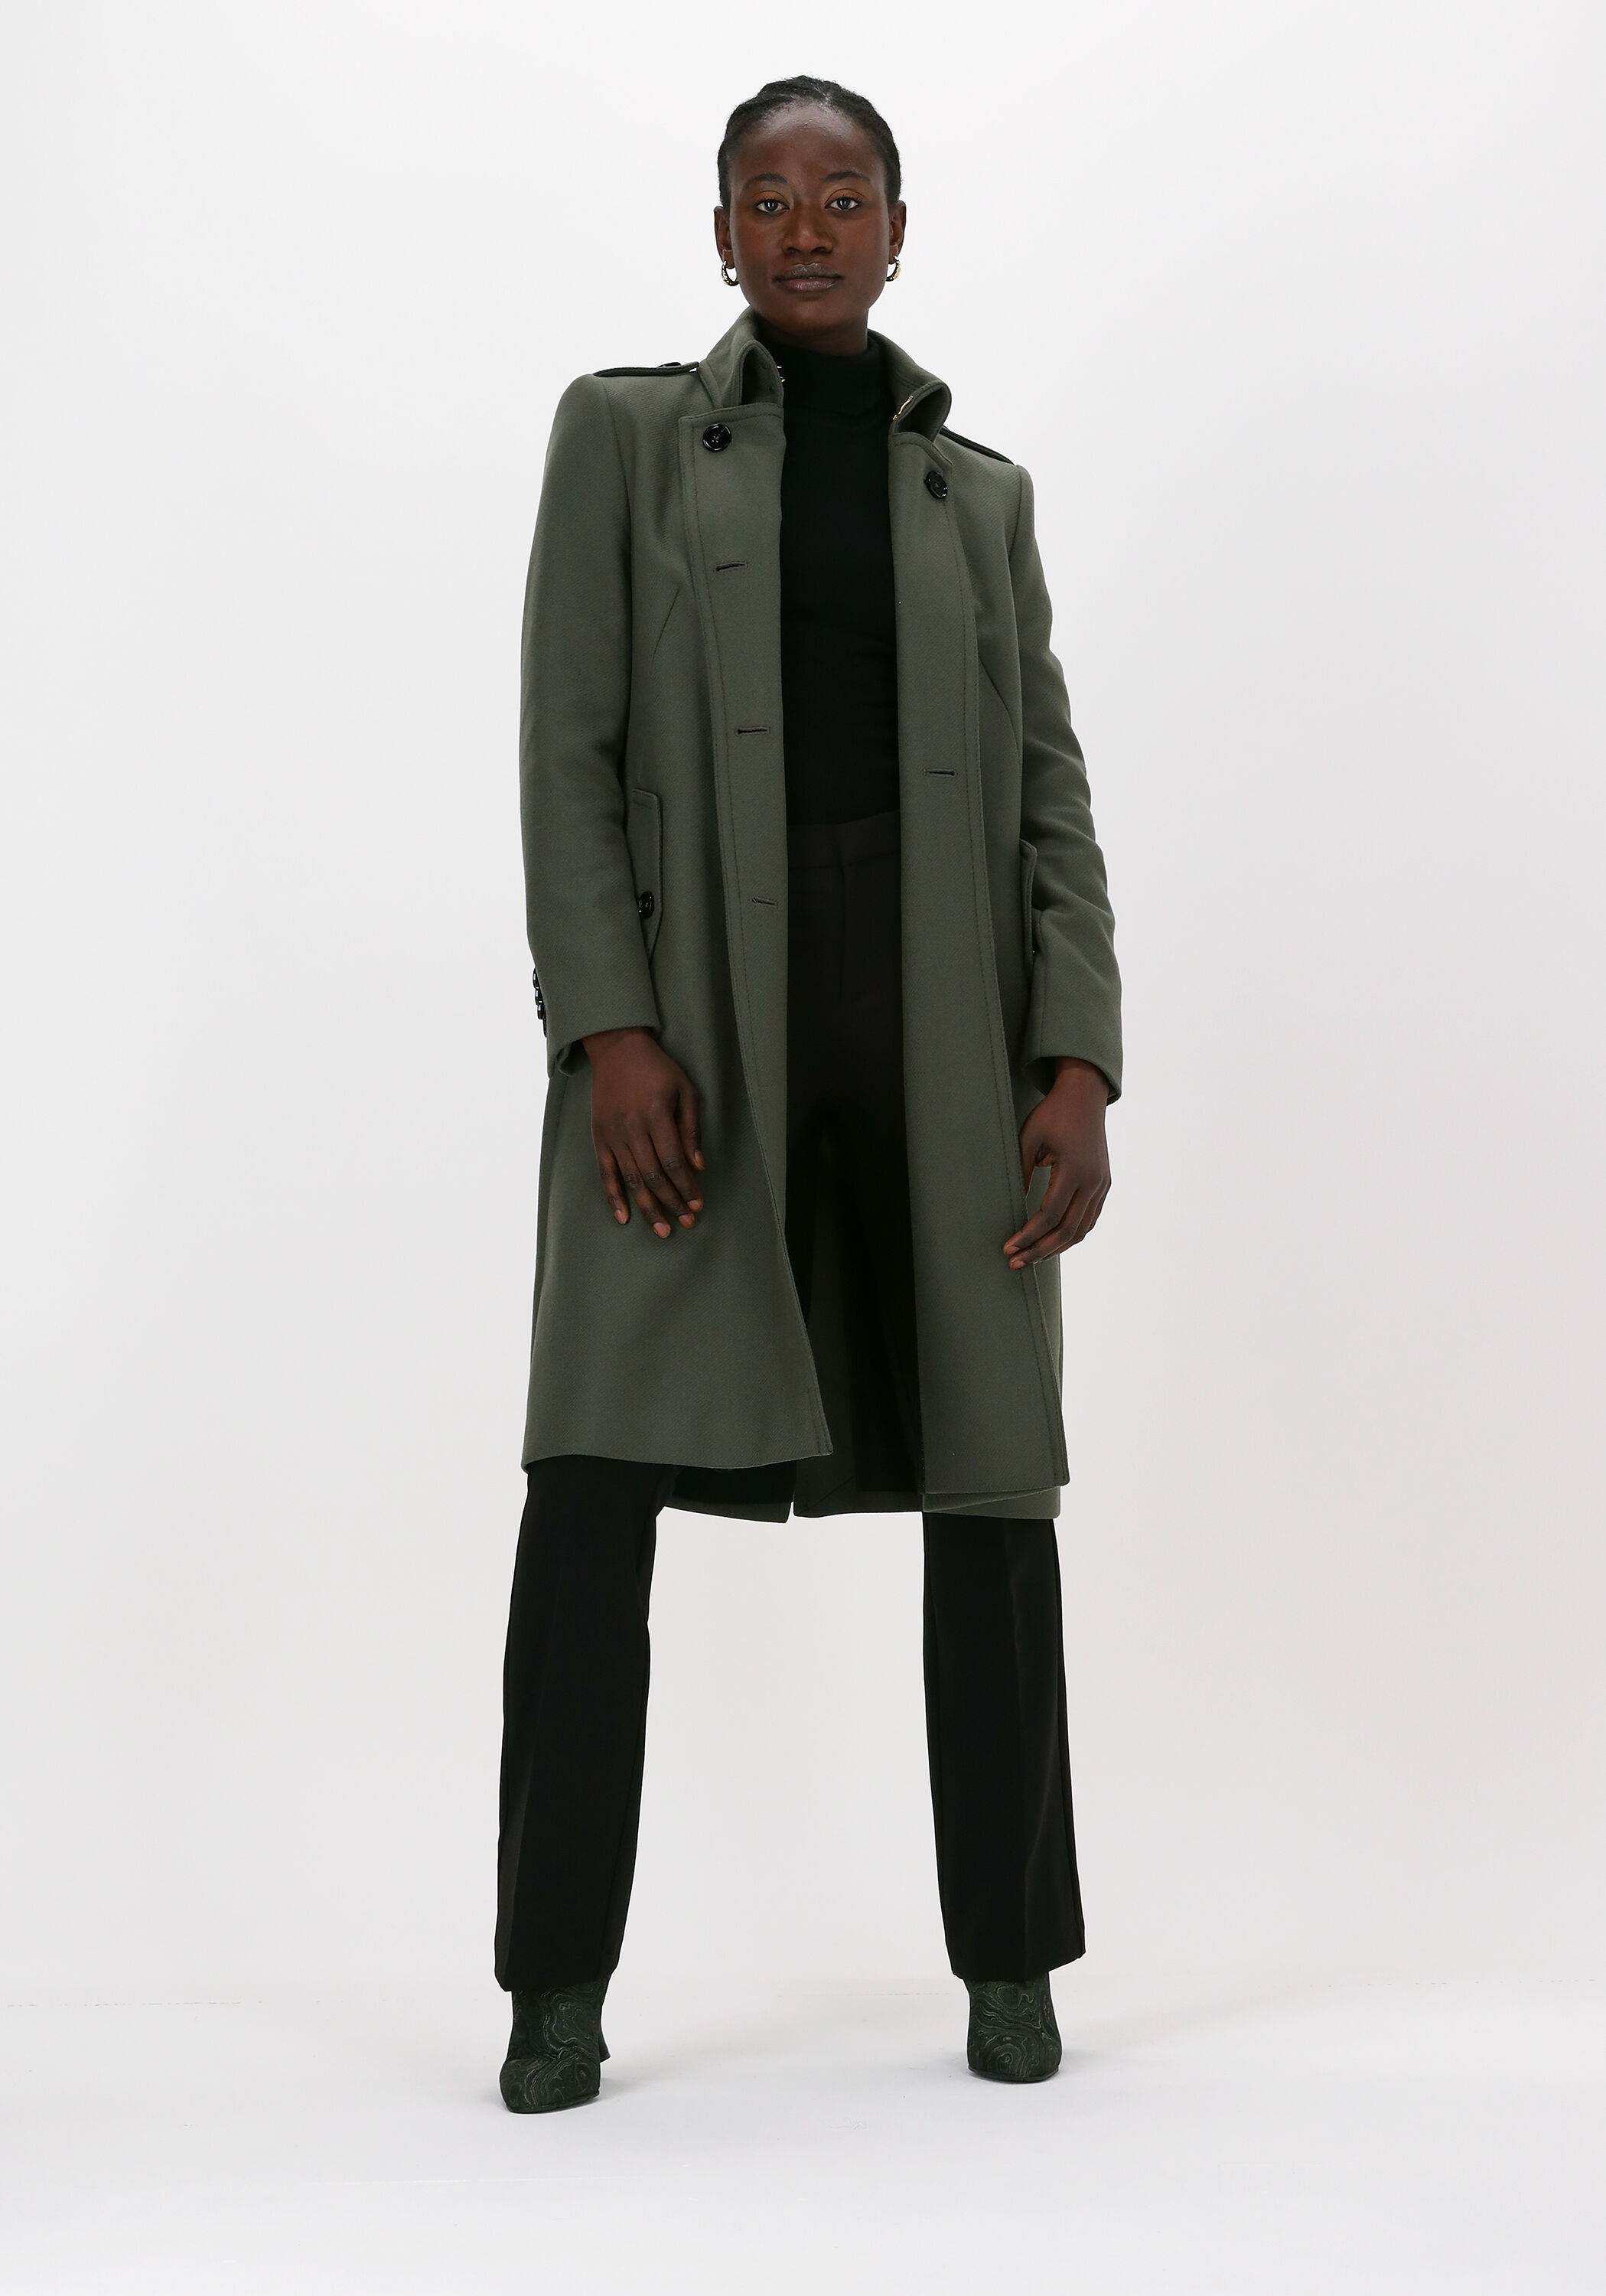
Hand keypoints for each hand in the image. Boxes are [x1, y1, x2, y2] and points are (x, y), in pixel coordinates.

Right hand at [582, 1026, 705, 1238]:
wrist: (617, 1049)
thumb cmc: (657, 1069)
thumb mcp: (685, 1089)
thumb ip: (691, 1127)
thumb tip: (698, 1166)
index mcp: (656, 1114)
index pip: (673, 1161)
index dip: (686, 1186)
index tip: (698, 1204)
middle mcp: (632, 1127)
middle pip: (653, 1175)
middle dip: (672, 1203)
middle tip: (687, 1223)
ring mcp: (613, 1134)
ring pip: (631, 1179)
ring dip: (648, 1207)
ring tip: (662, 1230)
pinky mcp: (599, 1137)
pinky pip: (605, 1172)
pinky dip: (613, 1197)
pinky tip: (623, 1217)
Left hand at [1004, 1057, 1110, 1267]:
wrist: (1084, 1097)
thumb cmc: (1053, 1115)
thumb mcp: (1029, 1139)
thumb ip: (1020, 1172)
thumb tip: (1009, 1206)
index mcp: (1074, 1170)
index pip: (1049, 1216)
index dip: (1028, 1235)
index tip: (1009, 1247)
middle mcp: (1093, 1182)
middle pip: (1067, 1231)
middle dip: (1040, 1250)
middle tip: (1016, 1262)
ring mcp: (1101, 1185)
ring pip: (1082, 1230)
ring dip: (1056, 1247)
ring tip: (1032, 1256)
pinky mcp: (1104, 1184)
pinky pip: (1090, 1219)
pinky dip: (1072, 1234)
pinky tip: (1053, 1241)